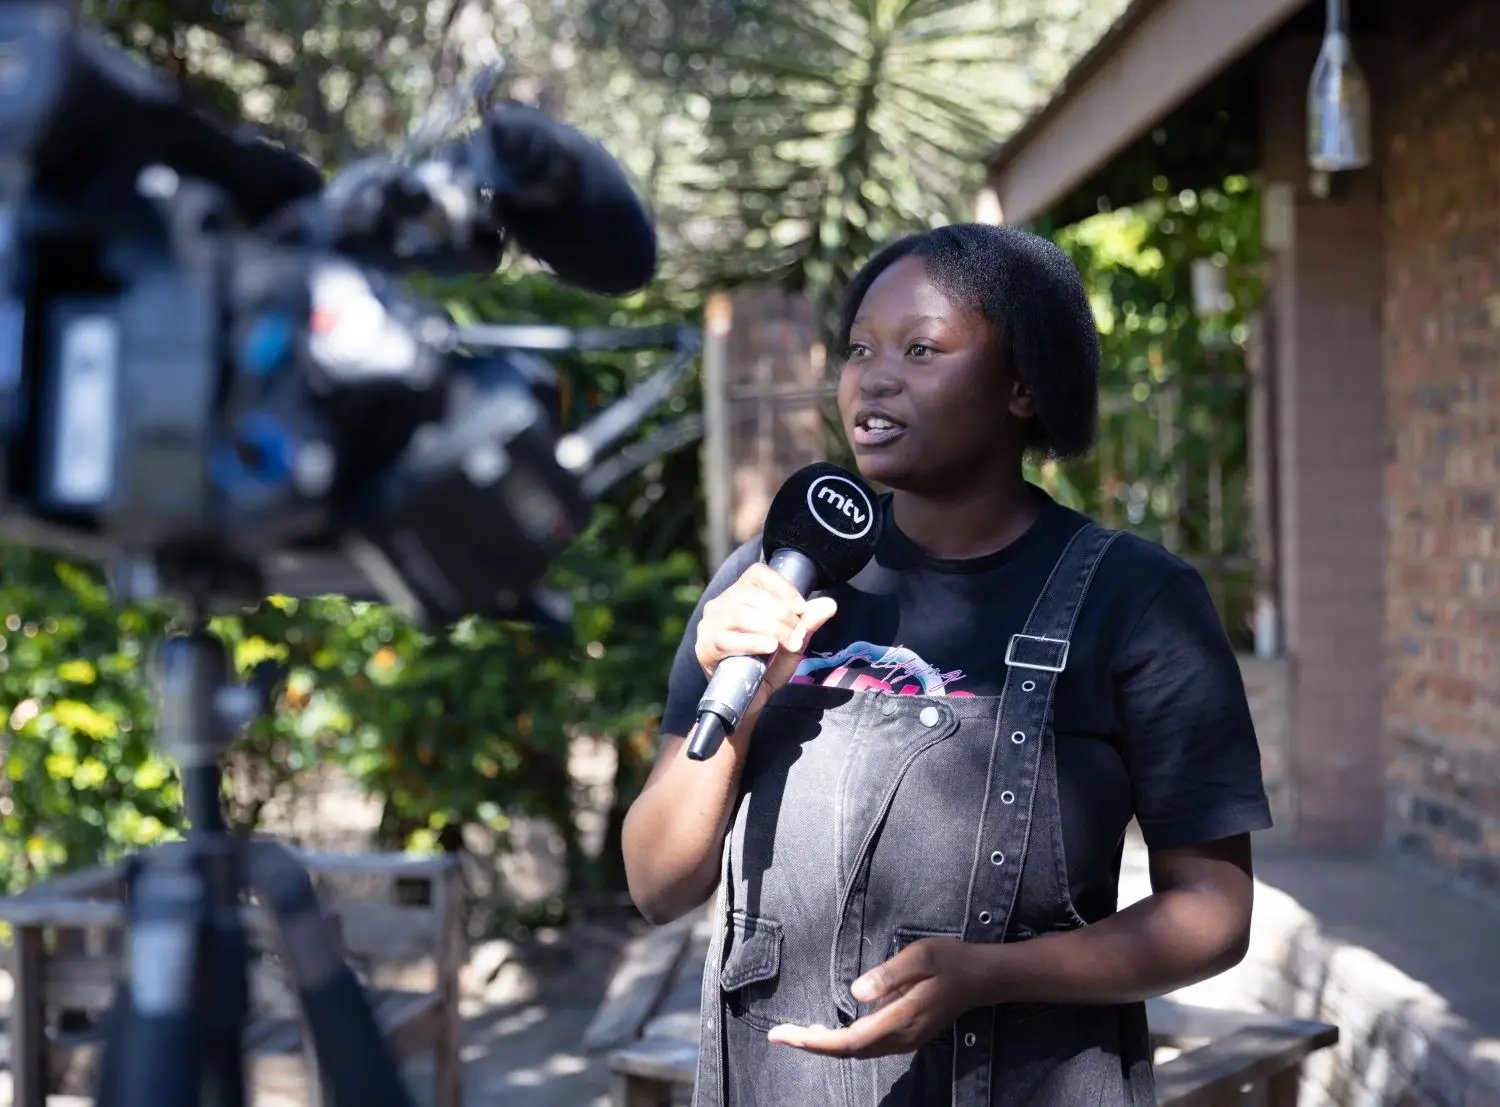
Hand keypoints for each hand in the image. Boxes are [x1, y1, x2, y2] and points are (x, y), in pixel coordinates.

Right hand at [694, 562, 837, 714]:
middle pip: (750, 595)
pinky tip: (769, 647)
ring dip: (771, 627)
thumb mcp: (792, 643)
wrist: (748, 703)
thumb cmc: (767, 667)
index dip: (782, 587)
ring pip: (739, 615)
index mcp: (740, 594)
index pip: (758, 573)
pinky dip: (752, 642)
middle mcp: (721, 604)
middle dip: (781, 614)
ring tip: (788, 643)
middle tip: (797, 635)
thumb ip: (806, 624)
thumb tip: (830, 604)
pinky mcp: (704, 648)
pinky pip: (726, 639)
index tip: (801, 608)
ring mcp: (709, 625)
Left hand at [767, 937, 984, 1058]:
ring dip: (823, 1045)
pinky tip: (824, 1029)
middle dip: (810, 1044)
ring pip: (856, 1051)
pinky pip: (865, 1045)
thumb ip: (889, 974)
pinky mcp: (905, 1035)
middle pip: (847, 1052)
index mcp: (900, 1019)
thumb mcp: (920, 956)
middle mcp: (900, 1038)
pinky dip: (840, 1041)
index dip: (814, 1041)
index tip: (785, 1034)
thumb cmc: (950, 960)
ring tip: (793, 1032)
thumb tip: (855, 992)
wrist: (982, 978)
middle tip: (777, 1035)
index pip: (848, 1041)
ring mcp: (904, 1040)